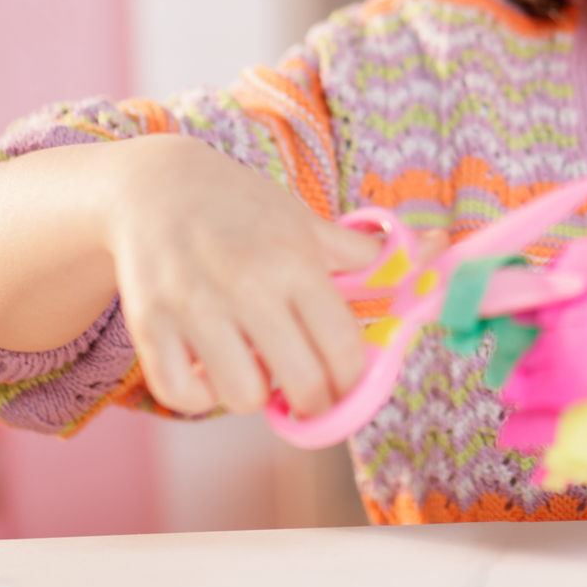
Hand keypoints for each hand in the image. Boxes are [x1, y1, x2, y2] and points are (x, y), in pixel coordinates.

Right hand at [107, 136, 423, 417]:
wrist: (156, 186)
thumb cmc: (242, 207)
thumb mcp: (305, 221)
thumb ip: (363, 252)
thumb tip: (436, 247)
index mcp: (295, 263)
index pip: (344, 347)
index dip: (353, 382)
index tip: (346, 385)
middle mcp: (248, 286)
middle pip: (302, 382)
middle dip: (314, 401)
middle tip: (308, 392)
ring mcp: (195, 307)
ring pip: (241, 396)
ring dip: (253, 394)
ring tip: (253, 367)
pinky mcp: (149, 323)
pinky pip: (182, 393)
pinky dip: (199, 394)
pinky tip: (208, 367)